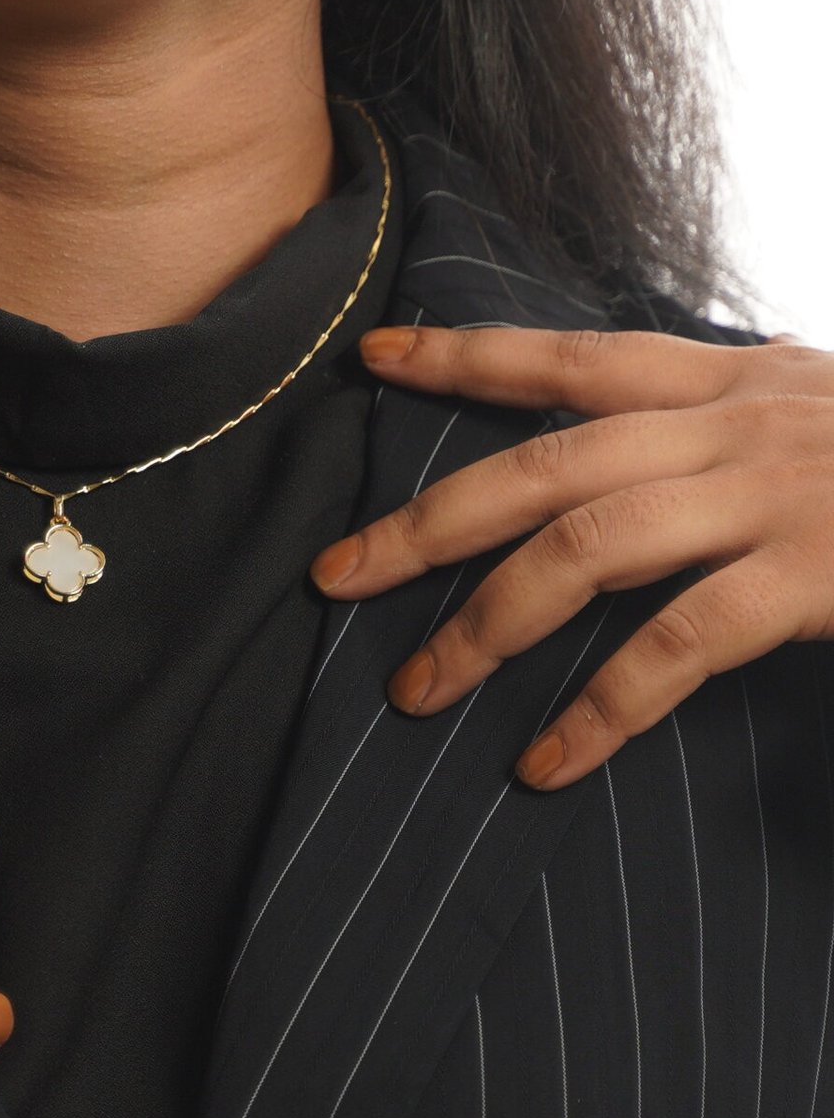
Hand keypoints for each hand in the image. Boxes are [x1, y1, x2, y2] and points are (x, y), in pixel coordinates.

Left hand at [309, 324, 833, 788]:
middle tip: (333, 577)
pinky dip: (602, 708)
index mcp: (739, 382)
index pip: (578, 358)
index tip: (371, 357)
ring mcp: (774, 496)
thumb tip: (658, 444)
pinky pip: (679, 642)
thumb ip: (738, 429)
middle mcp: (741, 425)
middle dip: (428, 523)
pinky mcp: (814, 574)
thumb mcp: (829, 417)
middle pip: (547, 463)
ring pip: (589, 545)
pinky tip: (546, 761)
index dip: (468, 356)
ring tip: (417, 691)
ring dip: (487, 622)